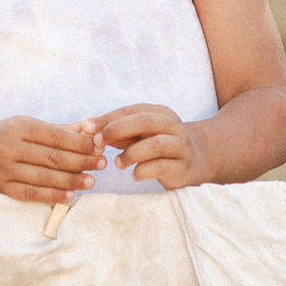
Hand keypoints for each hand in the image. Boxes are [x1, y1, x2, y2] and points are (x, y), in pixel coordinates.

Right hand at [0, 116, 102, 204]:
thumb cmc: (8, 137)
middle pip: (52, 157)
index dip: (80, 142)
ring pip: (45, 177)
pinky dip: (53, 195)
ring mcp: (4, 170)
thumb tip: (92, 128)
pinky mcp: (3, 188)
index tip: (99, 146)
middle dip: (81, 161)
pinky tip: (70, 195)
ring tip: (91, 181)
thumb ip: (60, 129)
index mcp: (18, 126)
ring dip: (71, 180)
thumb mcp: (29, 126)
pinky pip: (32, 194)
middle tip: (102, 163)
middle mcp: (8, 147)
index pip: (55, 136)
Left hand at [93, 104, 212, 189]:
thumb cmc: (160, 145)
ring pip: (156, 144)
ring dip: (130, 153)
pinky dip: (143, 171)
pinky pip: (161, 167)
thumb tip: (86, 128)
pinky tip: (134, 175)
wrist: (199, 159)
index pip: (131, 110)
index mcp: (161, 113)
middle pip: (145, 121)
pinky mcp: (183, 168)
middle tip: (97, 143)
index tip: (86, 128)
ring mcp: (181, 147)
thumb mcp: (140, 134)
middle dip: (117, 130)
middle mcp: (173, 127)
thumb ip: (117, 131)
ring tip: (117, 163)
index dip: (108, 118)